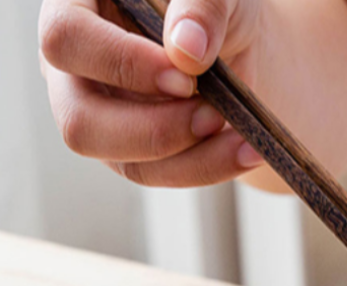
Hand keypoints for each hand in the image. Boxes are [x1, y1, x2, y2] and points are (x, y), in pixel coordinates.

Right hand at [39, 0, 265, 186]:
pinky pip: (162, 176)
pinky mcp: (132, 153)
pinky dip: (209, 168)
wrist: (238, 46)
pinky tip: (248, 151)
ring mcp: (100, 117)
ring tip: (242, 136)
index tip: (185, 78)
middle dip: (156, 130)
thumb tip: (187, 49)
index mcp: (76, 4)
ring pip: (126, 163)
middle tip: (213, 115)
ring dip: (191, 158)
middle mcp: (74, 68)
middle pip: (80, 122)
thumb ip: (201, 6)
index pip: (67, 38)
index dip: (123, 64)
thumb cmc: (212, 7)